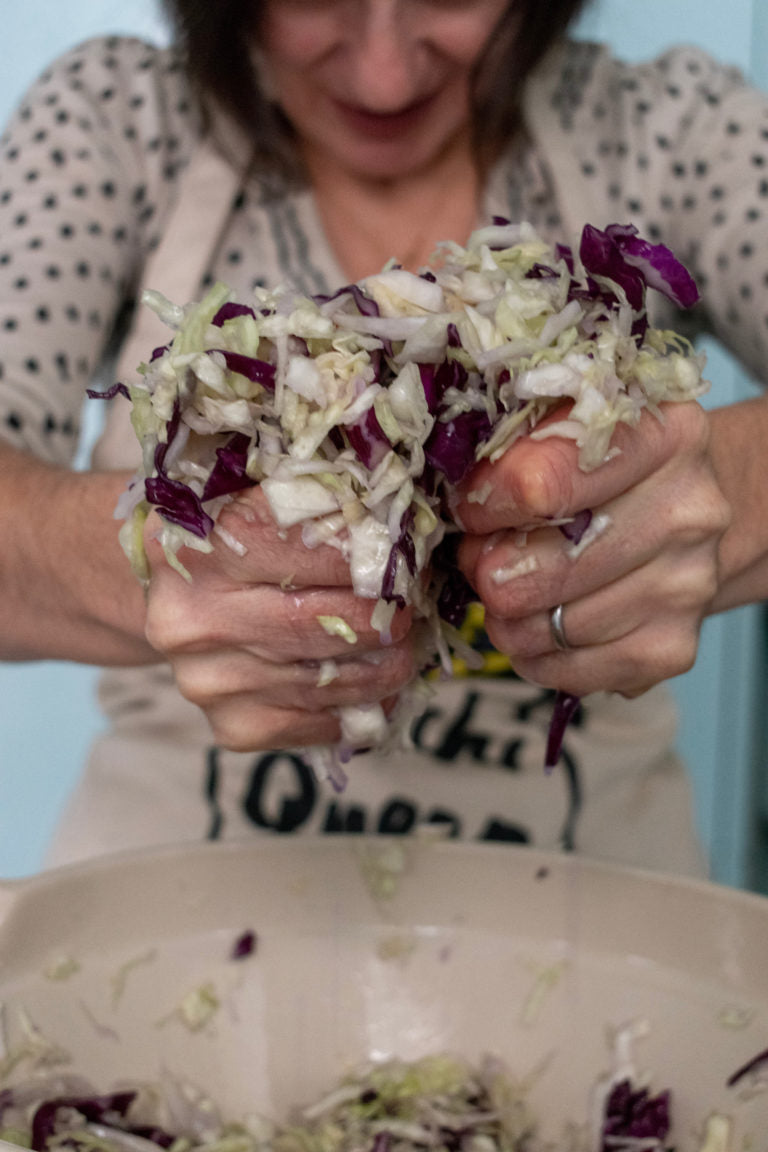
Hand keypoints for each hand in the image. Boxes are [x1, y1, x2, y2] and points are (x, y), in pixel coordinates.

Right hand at [143, 487, 414, 749]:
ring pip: (334, 677)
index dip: (364, 545)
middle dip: (384, 610)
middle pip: (323, 619)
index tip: (398, 546)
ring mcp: (212, 681)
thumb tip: (399, 522)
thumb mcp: (250, 498)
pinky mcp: (236, 726)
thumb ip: (313, 501)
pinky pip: (327, 722)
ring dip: (389, 659)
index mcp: (197, 544)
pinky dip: (368, 701)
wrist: (173, 601)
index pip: (303, 542)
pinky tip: (378, 679)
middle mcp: (195, 619)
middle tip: (408, 598)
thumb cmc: (227, 541)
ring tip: (404, 638)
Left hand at [454, 401, 729, 697]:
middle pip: (548, 567)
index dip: (488, 504)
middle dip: (492, 570)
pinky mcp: (672, 648)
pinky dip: (535, 655)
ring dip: (509, 619)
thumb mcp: (562, 431)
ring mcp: (687, 585)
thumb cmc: (600, 469)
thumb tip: (459, 511)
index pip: (544, 484)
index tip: (472, 509)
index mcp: (662, 435)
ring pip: (551, 629)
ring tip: (512, 592)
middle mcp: (690, 511)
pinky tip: (541, 625)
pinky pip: (568, 672)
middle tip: (483, 560)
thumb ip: (512, 451)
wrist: (677, 516)